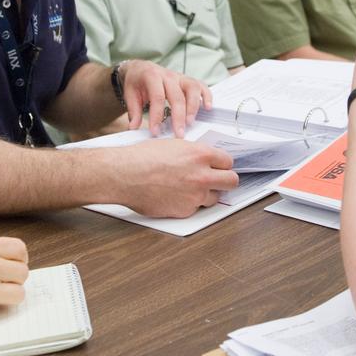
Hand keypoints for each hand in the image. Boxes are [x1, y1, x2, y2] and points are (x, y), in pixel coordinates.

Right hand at [112, 138, 237, 217]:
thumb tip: (204, 160)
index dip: (223, 165)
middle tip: (218, 181)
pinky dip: (189, 204)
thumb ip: (194, 153)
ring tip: (190, 188)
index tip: (220, 167)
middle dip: (226, 181)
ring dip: (206, 194)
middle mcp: (202, 175)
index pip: (228, 161)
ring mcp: (195, 195)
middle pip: (231, 182)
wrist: (124, 175)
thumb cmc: (143, 158)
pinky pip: (195, 208)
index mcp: (201, 154)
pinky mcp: (185, 211)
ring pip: (215, 198)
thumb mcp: (174, 145)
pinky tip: (176, 196)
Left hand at [119, 59, 213, 136]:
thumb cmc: (137, 83)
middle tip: (179, 134)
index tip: (156, 132)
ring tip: (190, 123)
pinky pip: (201, 86)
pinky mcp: (188, 80)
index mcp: (152, 76)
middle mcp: (168, 75)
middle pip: (177, 95)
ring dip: (193, 106)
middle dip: (179, 117)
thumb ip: (134, 111)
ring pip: (192, 88)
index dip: (157, 116)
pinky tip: (208, 108)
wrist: (142, 68)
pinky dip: (206, 96)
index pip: (157, 97)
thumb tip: (134, 127)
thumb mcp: (130, 95)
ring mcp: (180, 77)